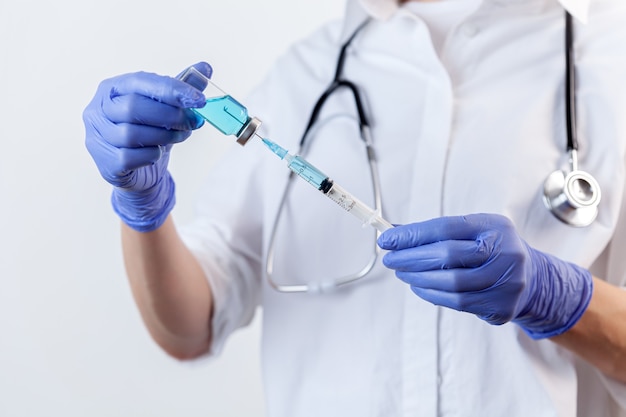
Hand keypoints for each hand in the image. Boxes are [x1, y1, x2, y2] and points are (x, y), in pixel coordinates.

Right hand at [83, 62, 210, 231]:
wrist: (138, 170)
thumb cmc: (149, 131)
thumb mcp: (166, 107)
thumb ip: (182, 87)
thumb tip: (205, 67)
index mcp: (112, 87)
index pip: (141, 81)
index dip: (172, 89)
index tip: (199, 99)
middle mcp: (98, 109)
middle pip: (134, 108)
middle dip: (170, 116)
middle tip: (193, 122)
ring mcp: (98, 136)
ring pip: (132, 134)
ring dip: (165, 136)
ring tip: (180, 136)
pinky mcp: (105, 162)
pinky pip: (131, 157)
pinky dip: (152, 154)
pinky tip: (158, 152)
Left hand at [378, 213, 592, 338]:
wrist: (533, 279)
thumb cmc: (493, 250)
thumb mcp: (473, 231)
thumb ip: (436, 232)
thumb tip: (394, 232)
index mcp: (494, 227)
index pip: (446, 228)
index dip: (413, 234)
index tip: (388, 238)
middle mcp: (505, 252)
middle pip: (447, 255)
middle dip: (411, 257)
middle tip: (390, 258)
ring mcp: (506, 282)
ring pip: (451, 283)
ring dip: (418, 278)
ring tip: (402, 273)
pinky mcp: (501, 306)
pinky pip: (458, 302)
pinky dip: (432, 294)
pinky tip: (418, 287)